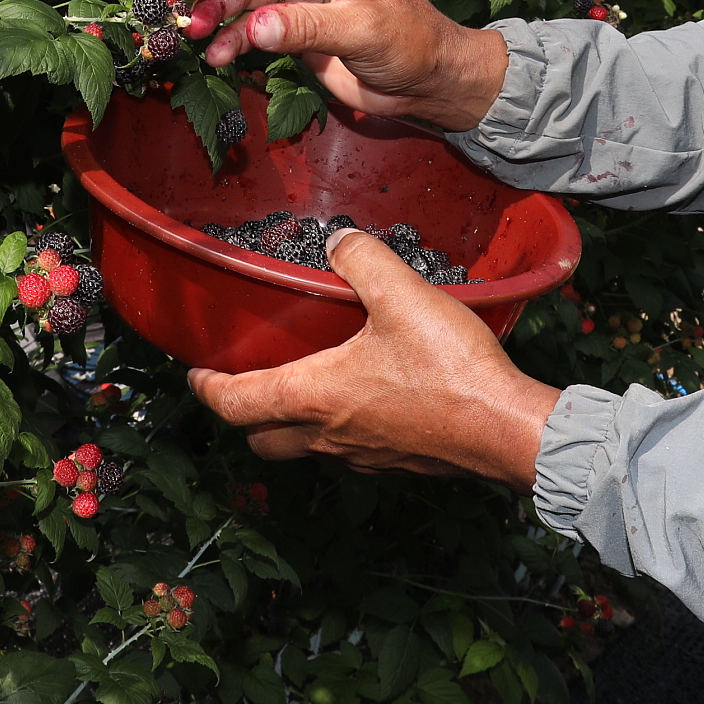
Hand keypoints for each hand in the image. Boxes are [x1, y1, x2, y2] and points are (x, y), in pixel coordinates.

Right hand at [174, 0, 507, 129]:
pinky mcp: (295, 24)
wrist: (427, 83)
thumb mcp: (363, 30)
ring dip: (217, 8)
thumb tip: (255, 26)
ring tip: (194, 31)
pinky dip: (232, 37)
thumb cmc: (412, 43)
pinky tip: (216, 54)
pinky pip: (254, 23)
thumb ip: (307, 27)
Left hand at [187, 229, 560, 485]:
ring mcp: (364, 456)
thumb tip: (339, 240)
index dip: (208, 388)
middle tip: (245, 383)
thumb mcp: (402, 296)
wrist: (507, 431)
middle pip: (263, 439)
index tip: (195, 375)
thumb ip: (363, 260)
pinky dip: (338, 430)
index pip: (236, 403)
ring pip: (306, 448)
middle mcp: (329, 435)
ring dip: (292, 425)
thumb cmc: (450, 371)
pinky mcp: (397, 463)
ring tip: (304, 385)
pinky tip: (365, 398)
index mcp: (315, 396)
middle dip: (246, 415)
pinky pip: (350, 451)